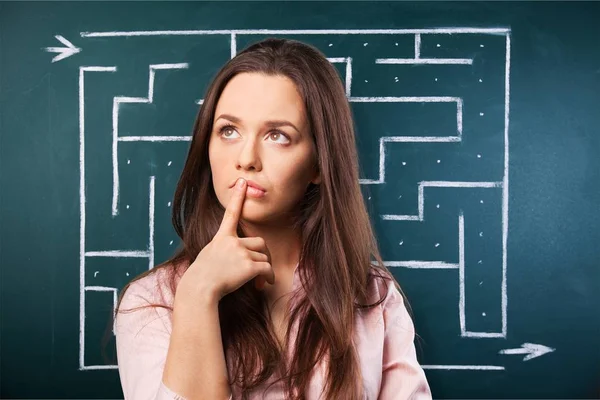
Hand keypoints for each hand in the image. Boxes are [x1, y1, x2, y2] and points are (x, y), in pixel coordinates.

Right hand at [176, 178, 274, 304]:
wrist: (200, 288)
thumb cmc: (202, 277)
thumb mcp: (209, 255)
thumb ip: (224, 250)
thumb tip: (237, 256)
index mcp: (222, 237)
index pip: (231, 213)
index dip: (238, 197)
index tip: (243, 182)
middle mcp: (233, 242)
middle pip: (260, 242)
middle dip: (262, 254)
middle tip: (259, 267)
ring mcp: (241, 252)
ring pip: (264, 257)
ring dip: (263, 269)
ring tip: (257, 281)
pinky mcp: (249, 266)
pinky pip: (267, 268)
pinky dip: (269, 277)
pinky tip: (264, 284)